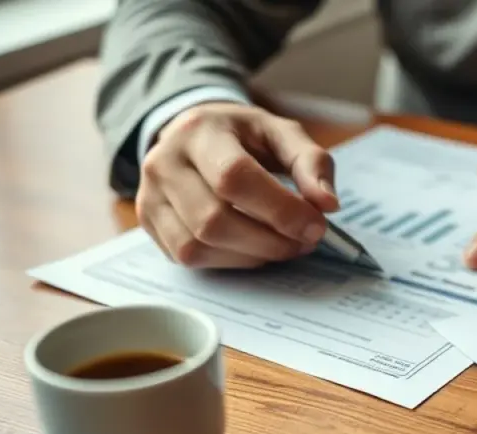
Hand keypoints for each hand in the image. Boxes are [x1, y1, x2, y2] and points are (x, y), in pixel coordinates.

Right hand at [137, 102, 338, 267]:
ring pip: (199, 245)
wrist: (193, 134)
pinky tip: (253, 248)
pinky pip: (188, 257)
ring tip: (283, 245)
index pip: (234, 177)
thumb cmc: (243, 136)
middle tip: (304, 241)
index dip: (279, 209)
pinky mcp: (149, 222)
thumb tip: (327, 205)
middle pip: (214, 220)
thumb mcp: (282, 134)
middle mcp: (164, 162)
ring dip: (252, 255)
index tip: (316, 226)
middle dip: (270, 240)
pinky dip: (229, 261)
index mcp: (200, 131)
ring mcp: (149, 195)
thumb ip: (311, 163)